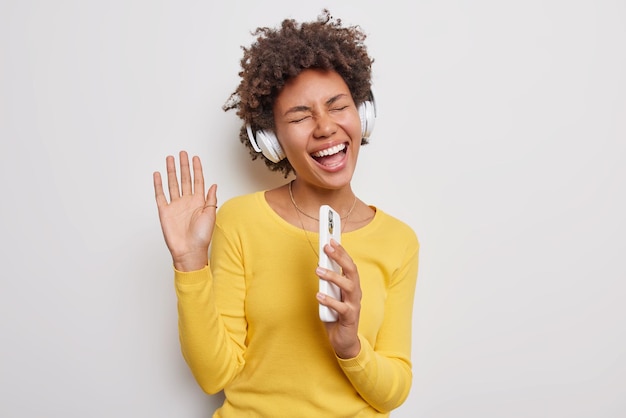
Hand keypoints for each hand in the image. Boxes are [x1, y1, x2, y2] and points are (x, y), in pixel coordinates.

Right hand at [153, 151, 216, 270]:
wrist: (189, 251)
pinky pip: (160, 195)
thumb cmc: (202, 236)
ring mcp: (175, 205)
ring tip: (170, 159)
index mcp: (199, 201)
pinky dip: (158, 185)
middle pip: (184, 179)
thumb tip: (214, 185)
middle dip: (183, 165)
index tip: (195, 157)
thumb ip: (211, 199)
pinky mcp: (165, 211)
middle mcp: (187, 201)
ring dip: (171, 171)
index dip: (197, 169)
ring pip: (172, 183)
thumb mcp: (211, 215)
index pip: (197, 180)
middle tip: (182, 153)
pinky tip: (158, 175)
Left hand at [316, 239, 361, 358]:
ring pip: (348, 286)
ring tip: (318, 270)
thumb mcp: (333, 295)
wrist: (344, 341)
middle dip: (340, 257)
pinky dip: (330, 300)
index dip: (341, 251)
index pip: (349, 264)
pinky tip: (319, 295)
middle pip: (351, 270)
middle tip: (327, 247)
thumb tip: (320, 265)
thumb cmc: (337, 316)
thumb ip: (330, 283)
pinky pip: (341, 307)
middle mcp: (355, 293)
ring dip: (333, 276)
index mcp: (352, 285)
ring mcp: (354, 305)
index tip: (331, 240)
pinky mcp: (349, 318)